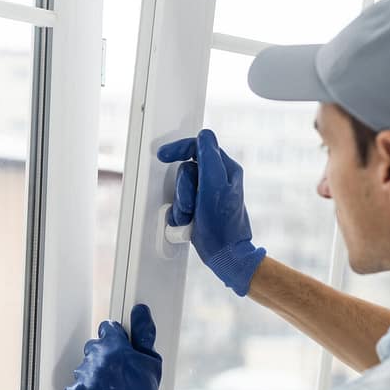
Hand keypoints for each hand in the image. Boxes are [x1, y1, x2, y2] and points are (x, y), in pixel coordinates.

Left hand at [63, 304, 166, 389]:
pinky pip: (74, 386)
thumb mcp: (152, 363)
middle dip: (104, 355)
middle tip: (117, 371)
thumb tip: (140, 311)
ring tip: (109, 387)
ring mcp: (85, 377)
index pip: (107, 328)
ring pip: (84, 366)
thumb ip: (144, 334)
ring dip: (93, 373)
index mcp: (117, 348)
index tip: (119, 346)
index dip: (115, 337)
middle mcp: (98, 360)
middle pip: (94, 346)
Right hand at [157, 129, 265, 296]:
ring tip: (190, 216)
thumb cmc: (222, 224)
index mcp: (225, 169)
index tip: (164, 155)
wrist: (225, 254)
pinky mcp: (200, 208)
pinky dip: (180, 213)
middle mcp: (218, 180)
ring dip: (181, 203)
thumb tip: (204, 135)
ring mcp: (208, 195)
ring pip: (182, 188)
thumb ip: (209, 158)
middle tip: (190, 203)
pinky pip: (181, 203)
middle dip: (183, 188)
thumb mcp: (214, 185)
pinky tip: (187, 222)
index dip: (180, 148)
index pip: (199, 147)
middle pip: (187, 170)